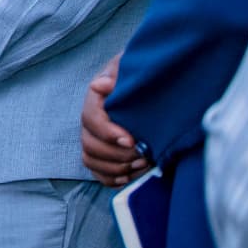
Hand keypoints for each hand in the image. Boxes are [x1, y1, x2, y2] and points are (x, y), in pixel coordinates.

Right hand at [81, 56, 147, 187]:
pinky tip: (131, 175)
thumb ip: (118, 73)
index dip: (106, 132)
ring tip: (143, 163)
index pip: (90, 119)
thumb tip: (101, 84)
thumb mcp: (132, 68)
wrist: (158, 88)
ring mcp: (96, 139)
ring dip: (116, 167)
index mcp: (97, 99)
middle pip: (88, 144)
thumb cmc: (143, 77)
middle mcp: (92, 121)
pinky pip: (98, 173)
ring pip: (90, 160)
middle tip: (143, 154)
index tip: (131, 139)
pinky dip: (112, 178)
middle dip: (116, 155)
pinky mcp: (105, 156)